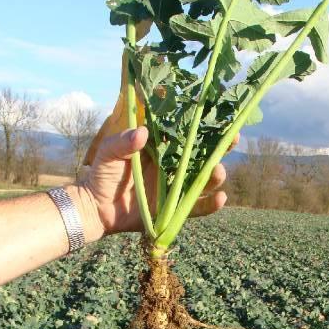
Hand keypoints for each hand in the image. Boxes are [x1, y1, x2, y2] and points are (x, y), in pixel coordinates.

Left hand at [79, 126, 234, 237]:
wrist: (96, 208)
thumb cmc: (102, 174)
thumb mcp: (109, 153)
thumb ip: (124, 142)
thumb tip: (143, 133)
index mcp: (161, 150)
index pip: (186, 136)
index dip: (204, 127)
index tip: (220, 117)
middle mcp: (172, 168)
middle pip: (202, 157)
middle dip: (219, 149)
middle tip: (233, 140)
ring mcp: (174, 190)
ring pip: (203, 182)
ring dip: (215, 176)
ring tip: (219, 171)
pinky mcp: (174, 211)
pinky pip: (196, 208)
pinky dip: (209, 205)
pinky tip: (220, 198)